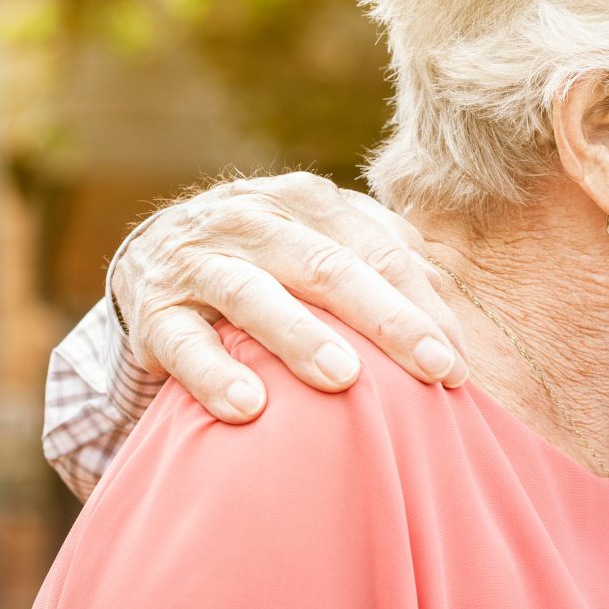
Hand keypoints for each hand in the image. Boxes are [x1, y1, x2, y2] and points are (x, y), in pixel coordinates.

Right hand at [109, 173, 469, 422]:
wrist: (150, 254)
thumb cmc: (265, 257)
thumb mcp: (318, 238)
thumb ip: (378, 255)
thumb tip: (440, 298)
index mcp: (306, 201)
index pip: (378, 252)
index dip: (422, 305)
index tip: (458, 363)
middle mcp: (253, 221)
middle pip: (329, 268)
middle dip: (387, 320)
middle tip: (434, 369)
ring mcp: (200, 262)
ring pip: (254, 296)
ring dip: (300, 337)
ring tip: (344, 378)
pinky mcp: (154, 310)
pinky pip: (185, 343)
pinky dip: (214, 374)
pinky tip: (249, 408)